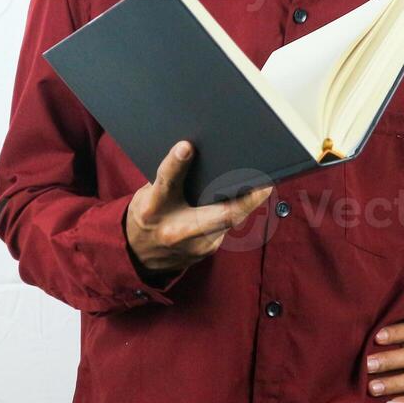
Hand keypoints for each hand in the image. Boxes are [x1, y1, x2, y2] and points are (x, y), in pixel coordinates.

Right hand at [124, 140, 273, 282]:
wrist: (138, 256)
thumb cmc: (146, 214)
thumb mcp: (146, 194)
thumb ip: (168, 179)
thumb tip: (196, 152)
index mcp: (153, 209)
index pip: (166, 183)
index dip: (176, 164)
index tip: (186, 146)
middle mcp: (175, 230)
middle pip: (217, 215)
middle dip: (245, 200)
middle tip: (265, 183)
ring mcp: (194, 245)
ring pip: (229, 221)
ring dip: (247, 203)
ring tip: (264, 184)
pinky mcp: (206, 251)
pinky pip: (226, 227)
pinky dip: (235, 211)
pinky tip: (247, 198)